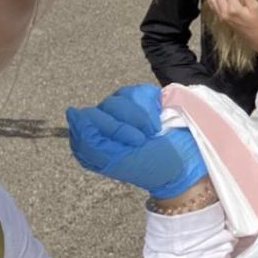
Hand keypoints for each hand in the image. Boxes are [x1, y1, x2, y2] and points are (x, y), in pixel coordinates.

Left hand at [67, 84, 207, 197]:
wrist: (185, 162)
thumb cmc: (149, 166)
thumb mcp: (115, 161)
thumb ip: (88, 140)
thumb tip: (72, 112)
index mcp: (92, 140)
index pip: (85, 119)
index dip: (107, 129)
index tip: (131, 144)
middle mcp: (105, 121)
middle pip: (104, 107)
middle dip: (125, 126)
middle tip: (142, 141)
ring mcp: (124, 108)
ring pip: (121, 97)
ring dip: (141, 118)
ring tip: (153, 132)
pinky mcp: (143, 98)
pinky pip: (139, 91)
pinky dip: (151, 107)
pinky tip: (158, 120)